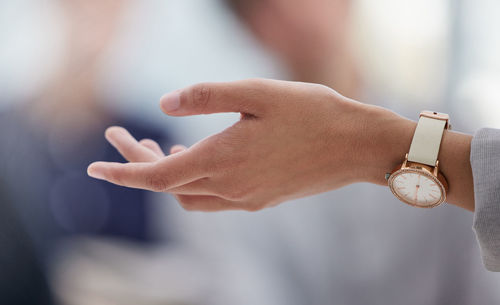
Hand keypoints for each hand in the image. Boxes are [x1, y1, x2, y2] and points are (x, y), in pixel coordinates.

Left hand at [87, 79, 415, 211]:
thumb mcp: (256, 92)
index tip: (94, 168)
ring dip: (166, 175)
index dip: (122, 172)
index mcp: (222, 159)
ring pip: (189, 195)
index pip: (156, 176)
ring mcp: (246, 198)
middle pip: (168, 185)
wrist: (357, 146)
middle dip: (138, 165)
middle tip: (122, 137)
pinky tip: (199, 156)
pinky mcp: (262, 199)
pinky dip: (193, 181)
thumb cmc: (312, 113)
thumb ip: (205, 96)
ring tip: (159, 144)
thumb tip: (163, 106)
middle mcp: (230, 187)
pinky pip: (213, 198)